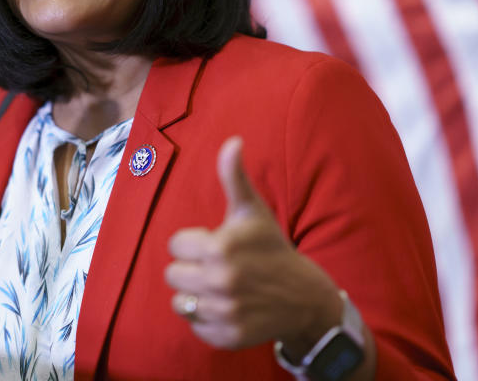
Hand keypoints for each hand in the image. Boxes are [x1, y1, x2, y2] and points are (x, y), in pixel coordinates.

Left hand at [164, 136, 341, 350]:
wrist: (304, 296)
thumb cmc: (271, 247)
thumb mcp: (253, 211)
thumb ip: (235, 177)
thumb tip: (233, 141)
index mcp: (220, 247)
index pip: (175, 245)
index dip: (193, 243)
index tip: (214, 244)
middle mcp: (220, 281)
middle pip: (173, 275)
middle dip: (191, 268)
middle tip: (216, 266)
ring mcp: (224, 311)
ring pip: (179, 301)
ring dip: (195, 294)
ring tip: (220, 286)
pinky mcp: (227, 335)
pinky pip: (194, 325)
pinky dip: (206, 318)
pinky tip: (227, 306)